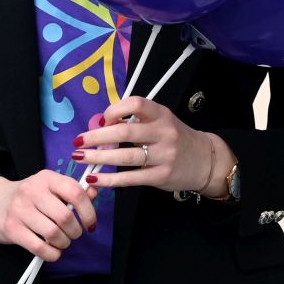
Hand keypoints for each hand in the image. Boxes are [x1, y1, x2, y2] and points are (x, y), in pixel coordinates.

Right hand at [0, 171, 96, 261]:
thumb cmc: (27, 197)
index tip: (90, 223)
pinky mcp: (11, 229)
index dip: (88, 211)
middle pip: (65, 217)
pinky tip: (53, 251)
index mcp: (46, 178)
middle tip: (73, 234)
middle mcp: (32, 191)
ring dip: (64, 243)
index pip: (75, 193)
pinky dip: (52, 254)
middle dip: (75, 232)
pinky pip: (39, 247)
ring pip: (53, 234)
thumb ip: (72, 191)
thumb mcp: (48, 188)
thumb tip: (94, 192)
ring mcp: (20, 210)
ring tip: (62, 241)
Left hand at [73, 97, 231, 195]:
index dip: (114, 110)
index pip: (135, 104)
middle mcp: (163, 132)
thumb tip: (99, 125)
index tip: (101, 120)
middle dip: (97, 137)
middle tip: (78, 142)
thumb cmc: (175, 137)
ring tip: (80, 158)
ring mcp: (164, 156)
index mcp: (161, 114)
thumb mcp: (161, 121)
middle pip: (125, 132)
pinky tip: (95, 179)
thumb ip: (135, 120)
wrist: (205, 160)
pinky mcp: (161, 176)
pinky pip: (131, 178)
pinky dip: (110, 179)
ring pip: (125, 157)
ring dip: (98, 158)